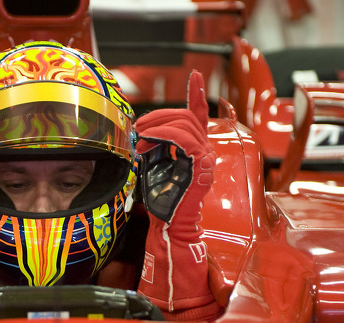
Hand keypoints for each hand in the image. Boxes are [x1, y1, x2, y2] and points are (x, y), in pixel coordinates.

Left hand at [135, 70, 214, 223]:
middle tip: (138, 128)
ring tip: (139, 142)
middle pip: (185, 116)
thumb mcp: (154, 165)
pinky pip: (183, 137)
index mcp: (196, 148)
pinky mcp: (201, 163)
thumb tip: (141, 131)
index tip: (194, 75)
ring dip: (156, 128)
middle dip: (158, 116)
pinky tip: (148, 141)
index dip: (196, 94)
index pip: (199, 115)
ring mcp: (206, 156)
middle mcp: (205, 149)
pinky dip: (162, 134)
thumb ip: (155, 146)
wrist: (169, 225)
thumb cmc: (162, 201)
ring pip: (183, 123)